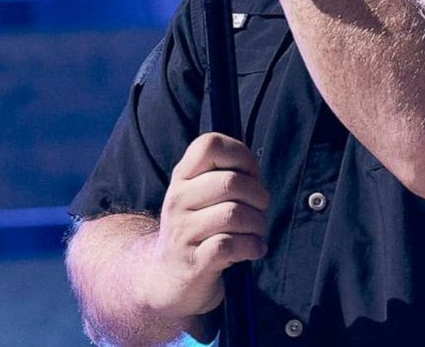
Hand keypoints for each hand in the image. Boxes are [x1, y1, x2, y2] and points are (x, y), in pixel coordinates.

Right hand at [131, 133, 270, 320]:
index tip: (250, 175)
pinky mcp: (193, 263)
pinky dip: (252, 247)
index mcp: (183, 178)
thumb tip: (254, 166)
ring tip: (256, 233)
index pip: (209, 144)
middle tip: (259, 211)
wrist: (166, 280)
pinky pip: (231, 245)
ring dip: (258, 225)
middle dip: (259, 197)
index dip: (241, 154)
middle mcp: (178, 200)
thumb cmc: (198, 230)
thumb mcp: (202, 197)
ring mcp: (182, 232)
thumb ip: (226, 175)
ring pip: (234, 214)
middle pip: (232, 182)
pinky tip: (253, 250)